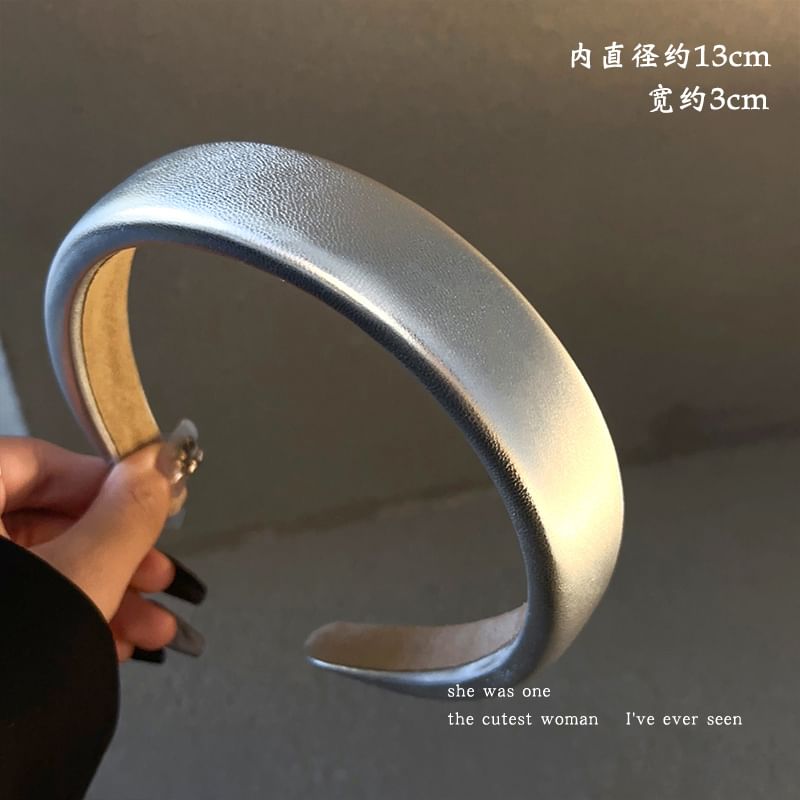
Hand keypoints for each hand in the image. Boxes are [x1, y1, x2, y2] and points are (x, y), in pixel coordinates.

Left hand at [0, 437, 203, 661]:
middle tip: (161, 576)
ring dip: (107, 597)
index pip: (35, 463)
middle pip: (45, 525)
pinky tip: (116, 645)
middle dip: (118, 556)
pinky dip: (71, 622)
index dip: (104, 481)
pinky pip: (24, 609)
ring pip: (40, 573)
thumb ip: (125, 515)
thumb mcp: (81, 575)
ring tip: (155, 629)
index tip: (153, 503)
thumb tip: (159, 465)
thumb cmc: (4, 662)